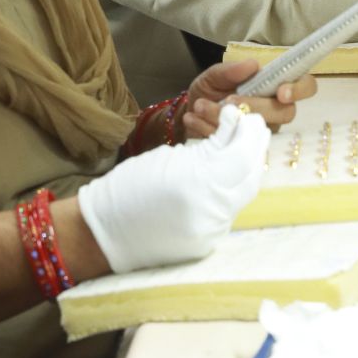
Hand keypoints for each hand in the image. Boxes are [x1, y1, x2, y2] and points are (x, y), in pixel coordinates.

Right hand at [78, 104, 270, 272]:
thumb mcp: (170, 157)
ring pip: (245, 192)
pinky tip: (227, 173)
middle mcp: (212, 210)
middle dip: (254, 147)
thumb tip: (234, 133)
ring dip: (247, 167)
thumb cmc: (128, 187)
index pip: (242, 153)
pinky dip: (232, 189)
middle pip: (252, 174)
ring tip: (240, 146)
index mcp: (198, 183)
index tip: (238, 114)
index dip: (245, 131)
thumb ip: (208, 147)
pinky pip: (230, 210)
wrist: (102, 232)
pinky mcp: (209, 242)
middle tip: (249, 126)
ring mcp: (213, 230)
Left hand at [183, 60, 316, 138]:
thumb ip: (230, 70)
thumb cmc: (210, 91)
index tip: (281, 93)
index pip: (305, 85)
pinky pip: (237, 145)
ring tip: (200, 107)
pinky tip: (194, 120)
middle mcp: (276, 110)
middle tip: (226, 101)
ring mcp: (264, 132)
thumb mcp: (214, 75)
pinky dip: (210, 130)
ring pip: (259, 130)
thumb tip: (252, 65)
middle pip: (285, 112)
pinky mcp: (247, 150)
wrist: (188, 115)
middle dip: (254, 106)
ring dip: (225, 119)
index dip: (299, 89)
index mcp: (275, 86)